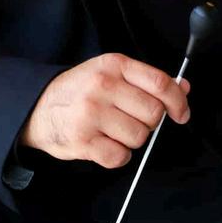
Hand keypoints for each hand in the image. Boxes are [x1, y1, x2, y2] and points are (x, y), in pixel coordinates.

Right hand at [19, 53, 190, 168]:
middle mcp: (102, 86)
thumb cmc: (80, 90)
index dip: (178, 100)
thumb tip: (184, 87)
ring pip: (139, 137)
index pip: (159, 82)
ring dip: (133, 140)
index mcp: (113, 65)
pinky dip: (118, 156)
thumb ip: (147, 80)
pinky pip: (120, 157)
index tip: (181, 113)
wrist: (38, 107)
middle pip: (153, 113)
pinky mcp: (82, 141)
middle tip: (132, 119)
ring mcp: (91, 114)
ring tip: (114, 130)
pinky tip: (105, 144)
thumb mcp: (111, 73)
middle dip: (149, 122)